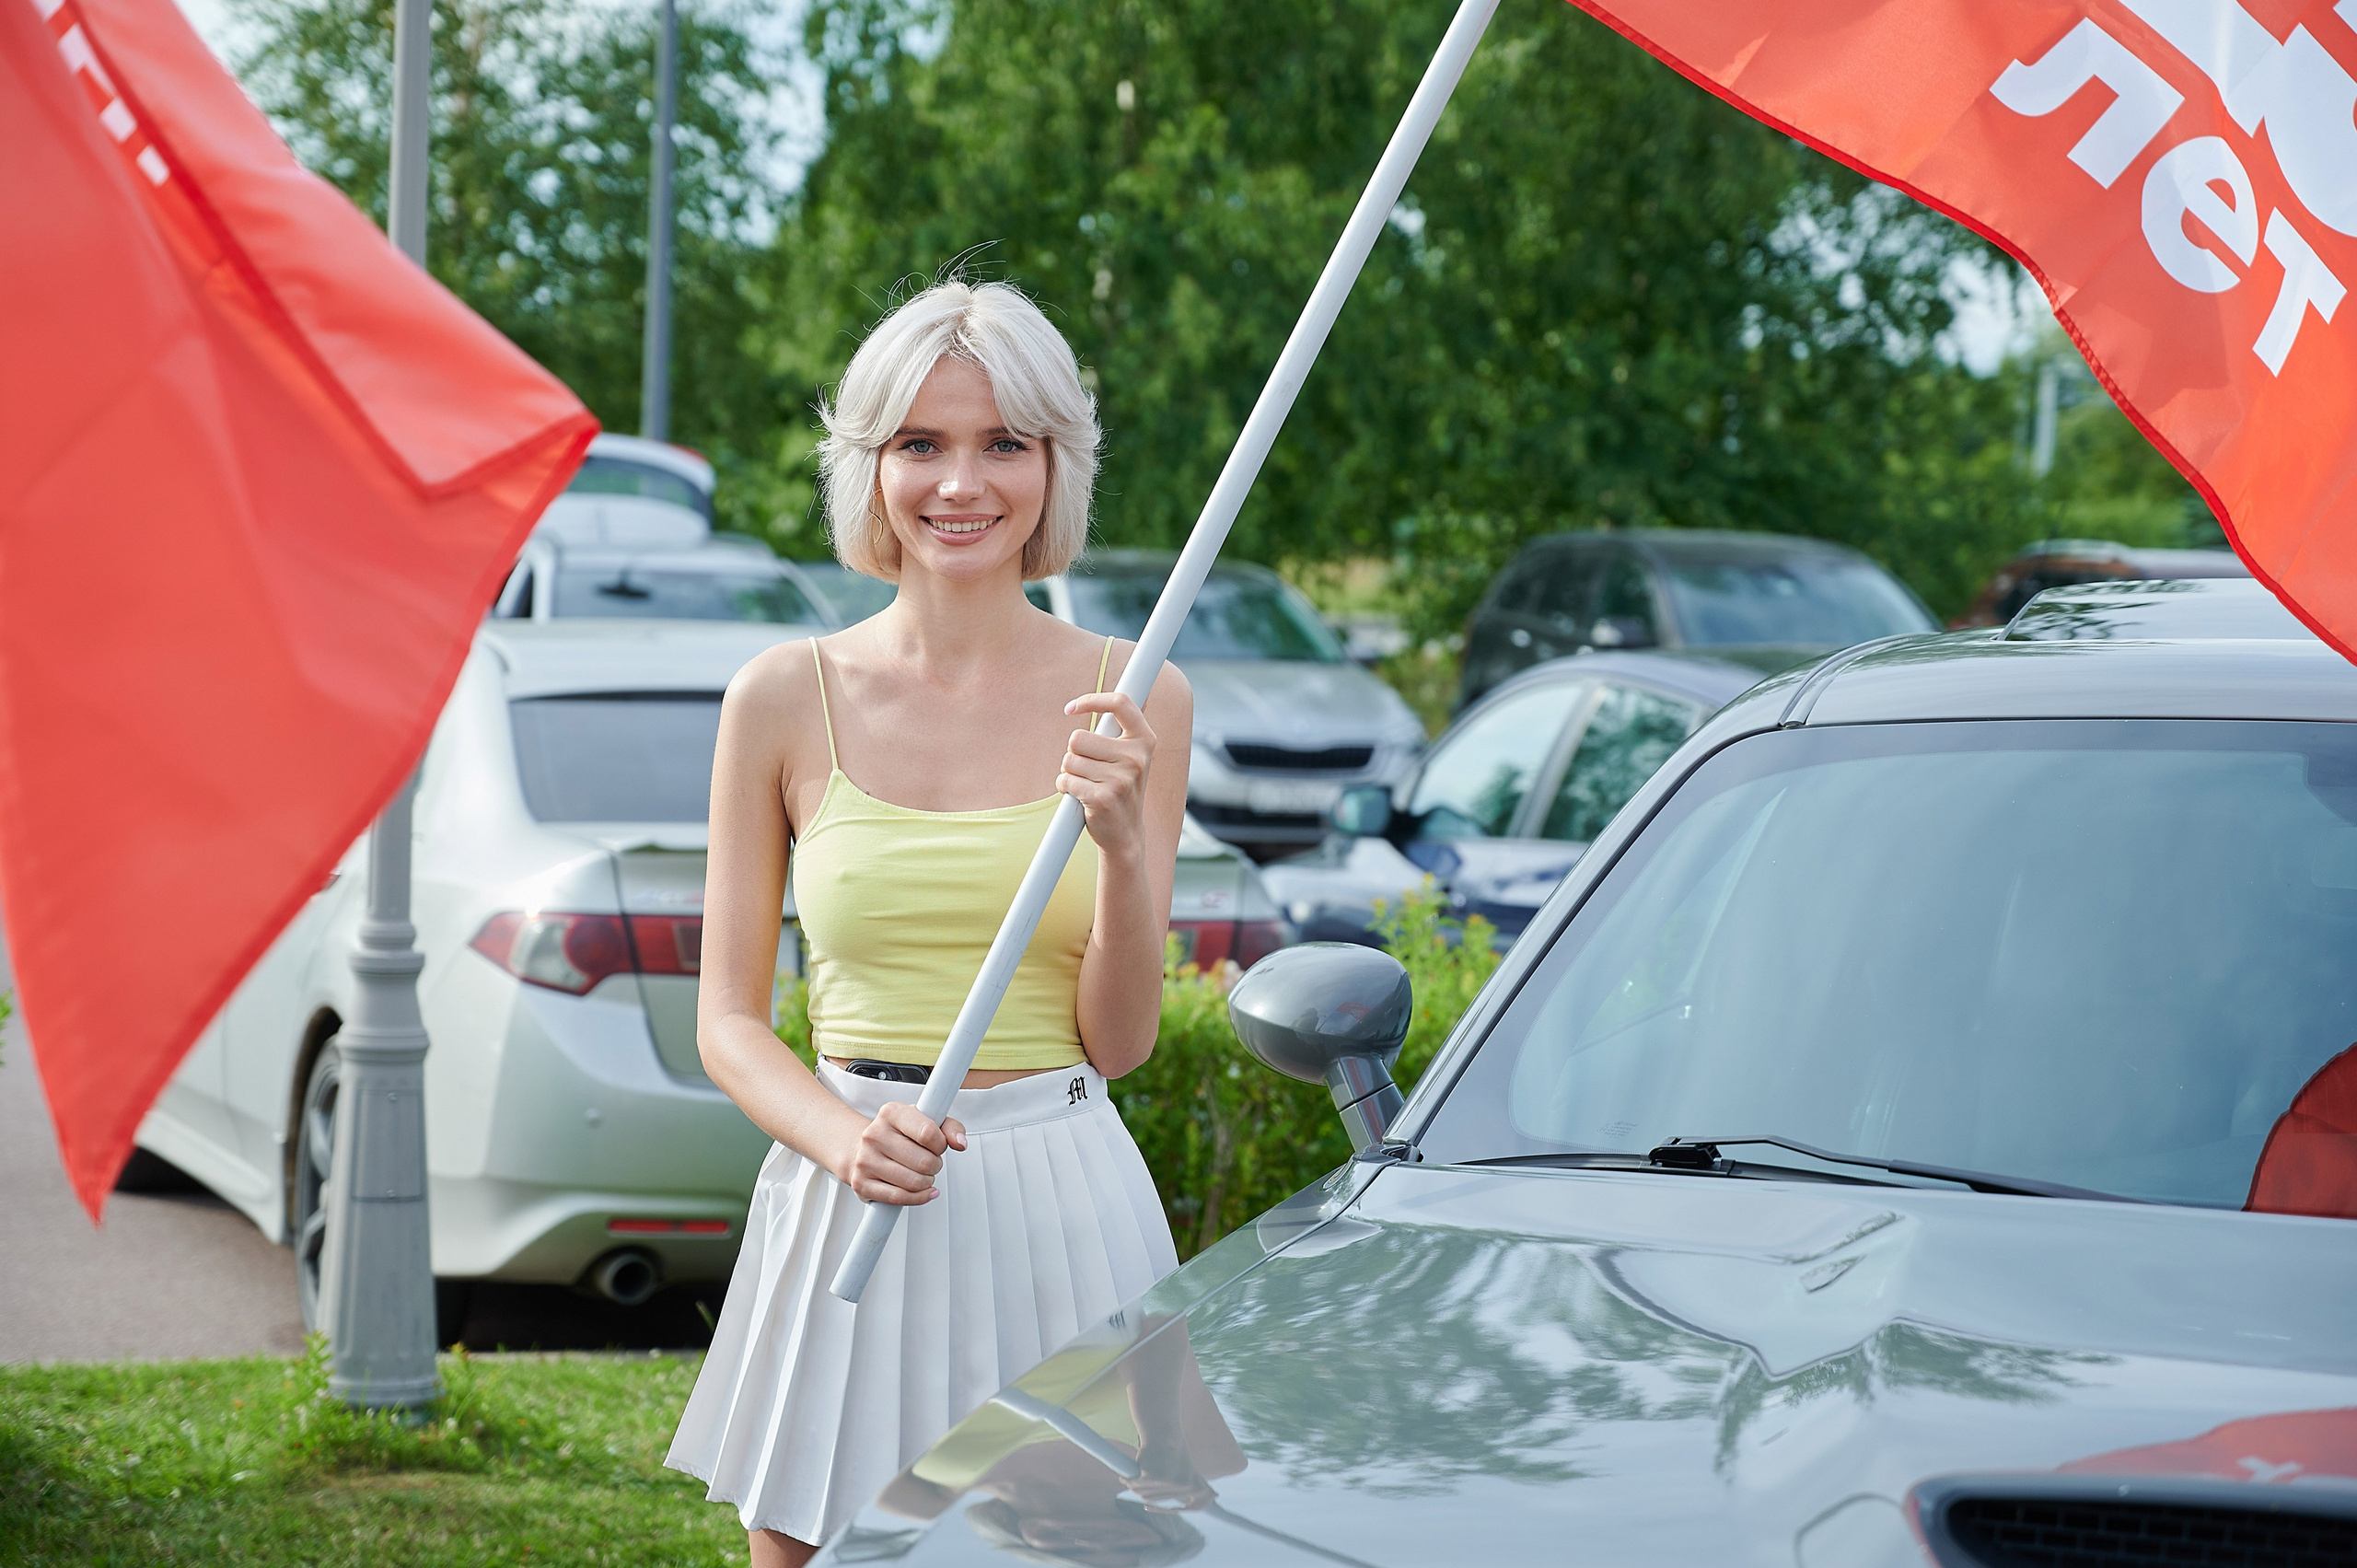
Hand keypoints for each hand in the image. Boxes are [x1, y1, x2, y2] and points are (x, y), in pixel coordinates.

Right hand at [842, 1100, 967, 1204]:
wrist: (862, 1148)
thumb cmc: (898, 1135)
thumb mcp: (925, 1120)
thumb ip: (950, 1127)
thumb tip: (961, 1142)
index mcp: (891, 1113)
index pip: (928, 1133)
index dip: (941, 1145)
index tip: (938, 1146)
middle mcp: (874, 1135)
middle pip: (923, 1162)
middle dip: (935, 1165)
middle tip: (930, 1162)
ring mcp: (865, 1160)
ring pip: (913, 1182)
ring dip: (927, 1182)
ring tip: (923, 1174)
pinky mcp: (862, 1183)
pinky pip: (899, 1197)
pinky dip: (918, 1197)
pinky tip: (924, 1191)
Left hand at [1059, 691, 1155, 859]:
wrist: (1126, 833)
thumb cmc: (1120, 788)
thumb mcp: (1129, 756)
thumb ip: (1116, 730)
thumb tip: (1093, 700)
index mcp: (1144, 741)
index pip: (1121, 703)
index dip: (1092, 699)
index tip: (1070, 708)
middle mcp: (1136, 757)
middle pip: (1078, 737)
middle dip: (1074, 754)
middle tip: (1089, 769)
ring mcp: (1121, 778)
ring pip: (1069, 760)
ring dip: (1069, 773)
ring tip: (1088, 784)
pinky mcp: (1102, 797)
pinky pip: (1065, 780)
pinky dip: (1065, 788)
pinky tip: (1080, 797)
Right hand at [1126, 1438, 1213, 1510]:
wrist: (1164, 1432)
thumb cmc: (1173, 1452)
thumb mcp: (1189, 1471)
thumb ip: (1200, 1485)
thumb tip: (1215, 1496)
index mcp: (1196, 1487)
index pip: (1181, 1509)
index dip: (1161, 1509)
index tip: (1147, 1507)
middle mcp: (1187, 1487)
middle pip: (1153, 1500)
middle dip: (1143, 1490)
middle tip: (1143, 1476)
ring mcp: (1173, 1483)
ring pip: (1144, 1494)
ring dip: (1135, 1484)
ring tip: (1139, 1471)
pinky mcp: (1158, 1478)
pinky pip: (1136, 1485)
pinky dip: (1129, 1479)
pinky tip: (1129, 1474)